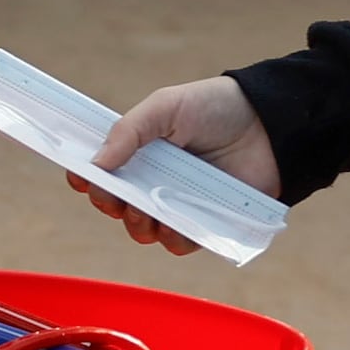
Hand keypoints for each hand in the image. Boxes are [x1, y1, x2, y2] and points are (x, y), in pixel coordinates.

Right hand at [73, 76, 284, 253]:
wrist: (268, 124)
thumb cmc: (213, 108)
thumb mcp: (165, 107)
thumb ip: (128, 131)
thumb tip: (96, 164)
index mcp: (137, 151)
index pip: (100, 171)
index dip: (86, 178)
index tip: (81, 177)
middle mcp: (152, 180)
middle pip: (115, 205)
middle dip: (109, 204)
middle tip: (117, 196)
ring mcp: (177, 202)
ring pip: (142, 230)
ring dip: (138, 225)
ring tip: (146, 210)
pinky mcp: (203, 222)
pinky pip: (178, 242)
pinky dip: (172, 237)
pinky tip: (175, 223)